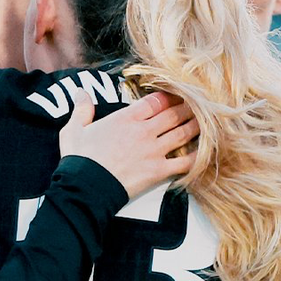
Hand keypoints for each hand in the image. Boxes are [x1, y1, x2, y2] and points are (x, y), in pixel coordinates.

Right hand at [59, 90, 198, 197]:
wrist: (86, 187)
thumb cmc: (79, 159)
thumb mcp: (73, 129)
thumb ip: (81, 109)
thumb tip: (80, 92)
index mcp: (126, 118)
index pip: (155, 101)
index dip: (167, 96)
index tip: (175, 94)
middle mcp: (144, 131)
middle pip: (173, 114)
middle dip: (187, 108)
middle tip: (198, 104)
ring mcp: (154, 151)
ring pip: (182, 134)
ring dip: (196, 126)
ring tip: (206, 122)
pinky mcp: (158, 171)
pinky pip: (184, 162)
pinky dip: (197, 157)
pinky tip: (206, 152)